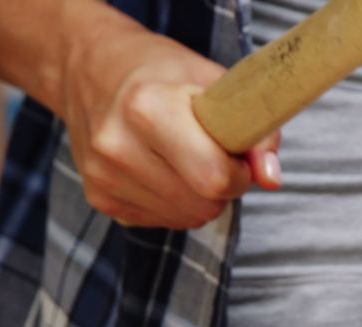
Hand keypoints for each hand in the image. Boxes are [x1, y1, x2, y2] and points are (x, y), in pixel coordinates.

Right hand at [60, 23, 280, 228]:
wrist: (91, 70)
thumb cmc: (164, 74)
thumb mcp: (217, 84)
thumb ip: (256, 132)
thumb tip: (271, 179)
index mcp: (148, 108)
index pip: (214, 177)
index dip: (239, 173)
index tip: (237, 155)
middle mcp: (117, 145)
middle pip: (203, 205)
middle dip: (222, 187)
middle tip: (213, 154)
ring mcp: (103, 175)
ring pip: (185, 219)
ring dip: (199, 198)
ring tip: (185, 157)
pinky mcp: (99, 197)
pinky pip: (162, 222)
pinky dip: (175, 203)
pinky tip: (163, 169)